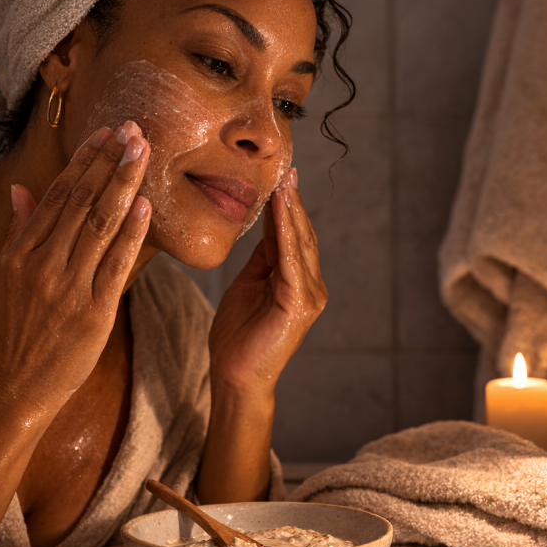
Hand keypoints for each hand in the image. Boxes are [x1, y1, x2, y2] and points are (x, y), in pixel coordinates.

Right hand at [0, 121, 151, 414]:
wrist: (10, 390)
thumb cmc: (10, 334)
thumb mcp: (3, 279)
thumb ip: (18, 232)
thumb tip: (21, 189)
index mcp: (20, 254)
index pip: (57, 196)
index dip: (84, 161)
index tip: (105, 134)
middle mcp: (42, 266)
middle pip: (81, 202)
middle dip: (109, 162)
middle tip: (133, 130)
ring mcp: (68, 290)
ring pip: (99, 226)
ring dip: (123, 185)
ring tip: (142, 152)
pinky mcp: (92, 315)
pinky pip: (115, 266)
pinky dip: (131, 235)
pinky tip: (145, 206)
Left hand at [208, 168, 327, 396]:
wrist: (234, 376)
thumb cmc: (237, 336)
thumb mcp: (248, 283)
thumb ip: (262, 258)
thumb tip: (267, 224)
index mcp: (298, 280)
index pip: (293, 235)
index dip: (287, 206)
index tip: (281, 177)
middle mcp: (311, 285)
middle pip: (301, 235)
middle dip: (292, 202)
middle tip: (286, 170)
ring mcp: (309, 296)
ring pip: (299, 243)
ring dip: (291, 211)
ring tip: (283, 183)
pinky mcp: (299, 304)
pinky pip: (290, 261)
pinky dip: (285, 234)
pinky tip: (279, 212)